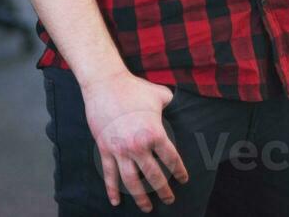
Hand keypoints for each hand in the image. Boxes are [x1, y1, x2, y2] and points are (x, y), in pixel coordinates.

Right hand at [80, 69, 187, 211]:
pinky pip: (109, 174)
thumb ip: (171, 105)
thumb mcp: (160, 95)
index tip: (183, 179)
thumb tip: (179, 106)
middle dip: (163, 190)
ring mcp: (119, 150)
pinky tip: (116, 201)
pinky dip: (112, 190)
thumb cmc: (135, 88)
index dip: (179, 171)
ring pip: (131, 181)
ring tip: (147, 207)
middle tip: (170, 200)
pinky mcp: (104, 149)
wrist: (106, 84)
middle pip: (153, 176)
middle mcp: (137, 146)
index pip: (171, 159)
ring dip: (140, 197)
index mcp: (154, 133)